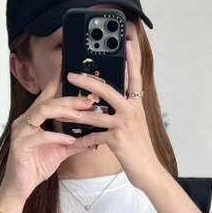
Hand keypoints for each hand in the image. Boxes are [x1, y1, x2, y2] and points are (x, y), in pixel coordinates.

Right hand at [1, 74, 99, 203]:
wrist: (21, 186)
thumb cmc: (36, 166)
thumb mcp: (61, 151)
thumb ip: (76, 142)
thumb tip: (95, 137)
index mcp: (33, 118)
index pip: (46, 96)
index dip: (57, 82)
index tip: (70, 71)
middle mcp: (25, 121)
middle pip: (48, 102)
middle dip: (70, 100)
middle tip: (89, 100)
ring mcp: (21, 132)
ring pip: (42, 112)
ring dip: (64, 112)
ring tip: (82, 115)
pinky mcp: (20, 145)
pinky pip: (40, 136)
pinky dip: (57, 136)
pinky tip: (70, 139)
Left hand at [66, 30, 164, 191]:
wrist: (149, 171)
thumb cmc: (139, 148)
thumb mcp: (135, 124)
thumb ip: (125, 109)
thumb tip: (111, 98)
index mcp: (137, 104)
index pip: (134, 77)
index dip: (131, 59)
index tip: (127, 42)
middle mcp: (132, 110)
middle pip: (108, 90)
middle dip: (87, 82)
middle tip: (71, 74)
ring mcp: (125, 124)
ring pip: (96, 113)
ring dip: (77, 111)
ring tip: (62, 107)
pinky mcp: (118, 139)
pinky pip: (95, 136)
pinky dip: (83, 138)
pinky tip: (74, 140)